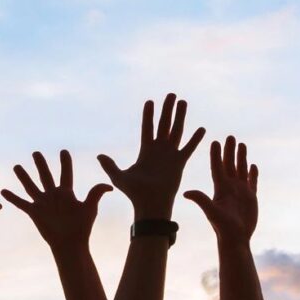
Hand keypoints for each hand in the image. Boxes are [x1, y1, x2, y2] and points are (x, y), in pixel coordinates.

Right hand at [1, 150, 111, 253]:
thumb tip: (109, 185)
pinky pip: (21, 203)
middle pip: (45, 176)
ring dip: (23, 176)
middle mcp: (53, 195)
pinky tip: (3, 190)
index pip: (65, 173)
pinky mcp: (34, 213)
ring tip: (16, 166)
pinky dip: (12, 197)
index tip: (63, 151)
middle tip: (36, 153)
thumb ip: (95, 194)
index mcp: (67, 193)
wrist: (70, 244)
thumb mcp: (90, 208)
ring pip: (31, 186)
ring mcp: (43, 203)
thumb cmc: (82, 227)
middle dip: (41, 164)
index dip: (65, 162)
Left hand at [97, 94, 204, 219]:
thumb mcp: (119, 177)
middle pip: (164, 124)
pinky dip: (195, 139)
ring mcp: (170, 155)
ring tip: (183, 102)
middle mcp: (159, 150)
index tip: (150, 101)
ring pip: (176, 131)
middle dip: (167, 109)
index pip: (147, 127)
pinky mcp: (180, 163)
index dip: (148, 115)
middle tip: (171, 94)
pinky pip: (189, 148)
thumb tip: (98, 155)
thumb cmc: (135, 193)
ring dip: (180, 116)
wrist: (151, 205)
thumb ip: (110, 165)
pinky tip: (201, 128)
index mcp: (145, 151)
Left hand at [184, 136, 258, 242]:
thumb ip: (201, 200)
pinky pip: (252, 181)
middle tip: (230, 136)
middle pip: (229, 164)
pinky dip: (252, 173)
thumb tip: (186, 192)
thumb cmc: (222, 227)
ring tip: (241, 143)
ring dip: (241, 157)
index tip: (215, 141)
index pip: (217, 167)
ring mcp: (240, 191)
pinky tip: (252, 164)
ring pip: (241, 169)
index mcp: (220, 187)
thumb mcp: (211, 211)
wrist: (236, 239)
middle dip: (230, 151)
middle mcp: (229, 187)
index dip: (216, 155)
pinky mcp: (250, 197)